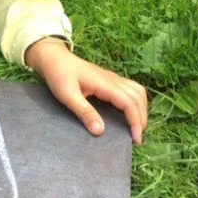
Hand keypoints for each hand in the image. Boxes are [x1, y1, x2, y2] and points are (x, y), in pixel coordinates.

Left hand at [25, 38, 146, 142]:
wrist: (55, 59)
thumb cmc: (59, 76)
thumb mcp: (67, 95)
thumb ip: (84, 112)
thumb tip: (100, 131)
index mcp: (105, 84)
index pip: (129, 103)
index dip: (136, 121)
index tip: (135, 139)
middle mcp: (114, 80)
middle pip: (138, 97)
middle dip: (142, 118)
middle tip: (137, 138)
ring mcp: (114, 79)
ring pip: (138, 92)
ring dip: (142, 109)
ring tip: (137, 126)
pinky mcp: (111, 80)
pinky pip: (132, 89)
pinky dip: (137, 102)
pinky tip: (131, 112)